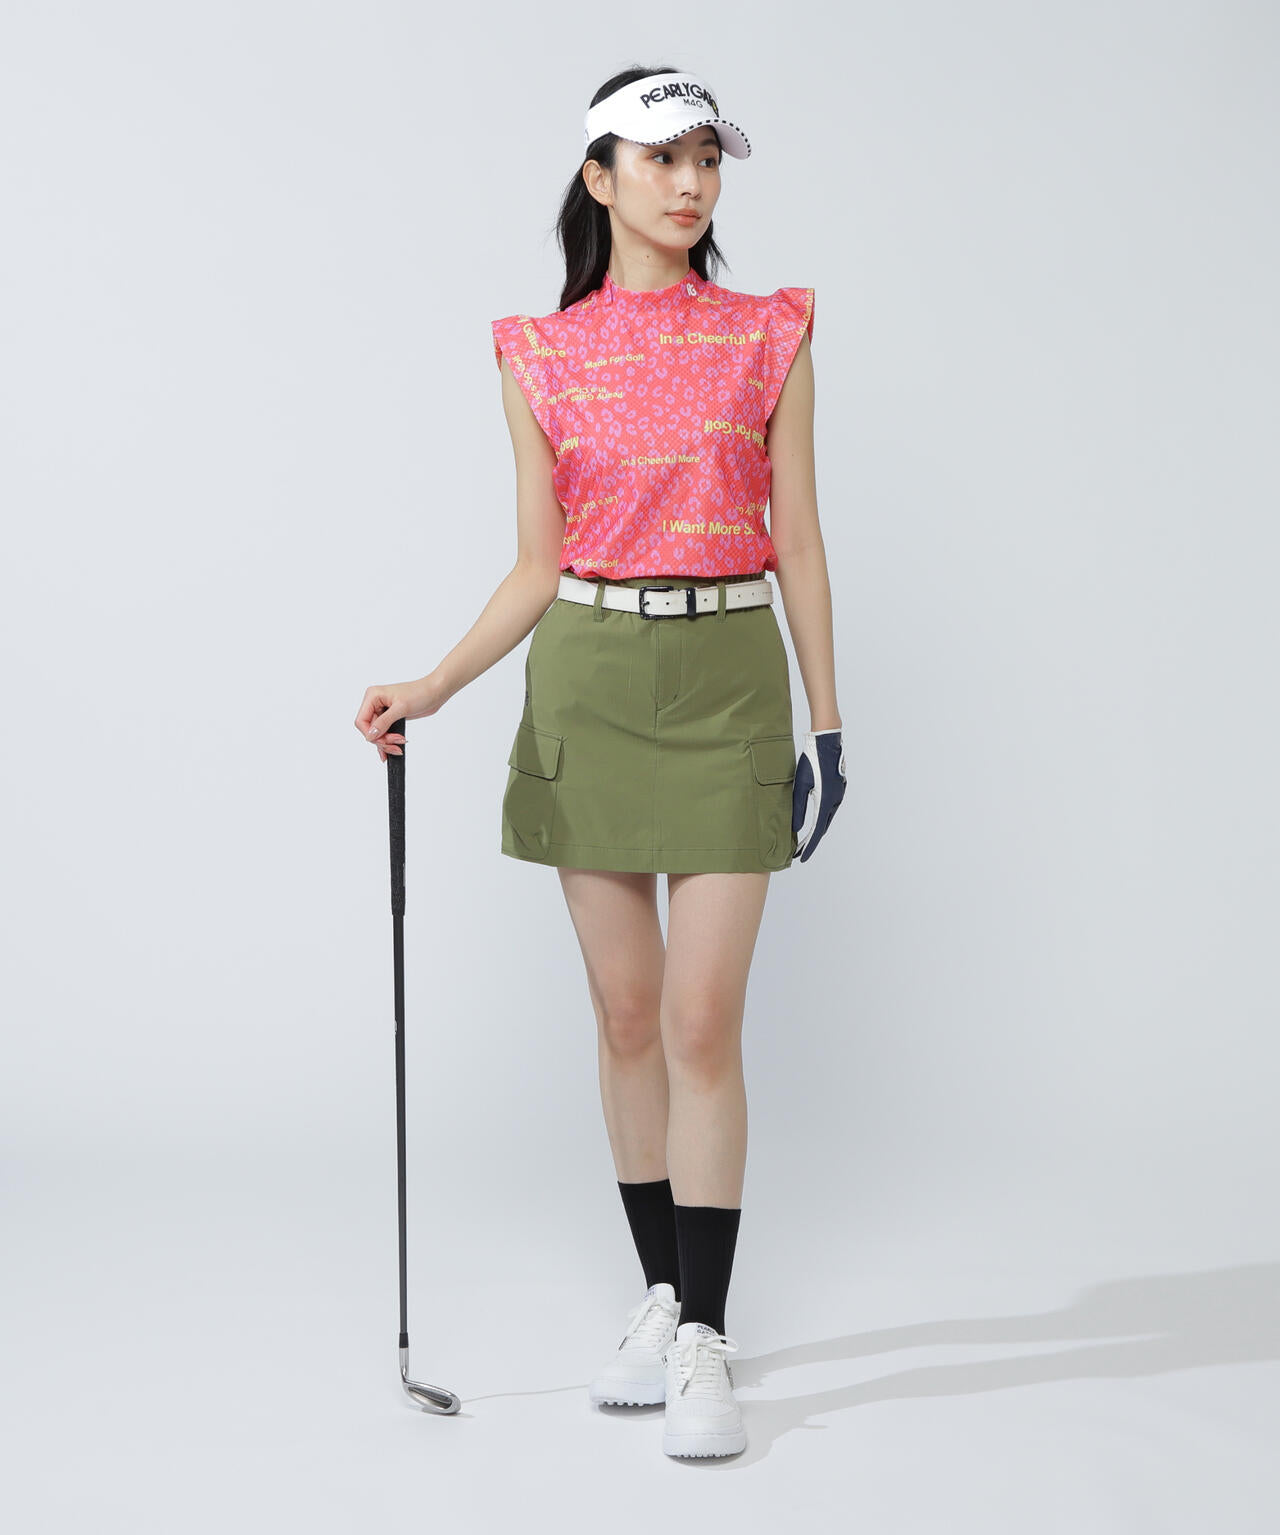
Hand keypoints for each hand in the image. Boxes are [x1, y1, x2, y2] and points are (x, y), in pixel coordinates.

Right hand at [354, 674, 445, 761]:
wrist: (435, 692)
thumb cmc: (420, 693)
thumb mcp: (401, 708)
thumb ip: (384, 722)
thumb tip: (370, 734)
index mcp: (373, 696)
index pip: (361, 721)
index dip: (370, 734)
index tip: (383, 740)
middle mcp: (375, 703)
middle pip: (369, 729)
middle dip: (382, 740)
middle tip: (396, 745)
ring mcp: (382, 711)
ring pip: (376, 733)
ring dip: (386, 743)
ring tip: (398, 747)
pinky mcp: (390, 717)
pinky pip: (384, 733)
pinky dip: (388, 741)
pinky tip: (393, 749)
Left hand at [791, 728, 846, 861]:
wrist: (826, 742)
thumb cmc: (811, 761)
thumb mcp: (801, 785)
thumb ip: (798, 808)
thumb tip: (796, 829)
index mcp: (826, 800)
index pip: (817, 830)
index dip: (809, 846)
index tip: (802, 858)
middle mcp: (835, 800)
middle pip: (822, 827)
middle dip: (811, 841)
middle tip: (799, 852)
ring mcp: (838, 795)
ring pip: (826, 818)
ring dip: (816, 830)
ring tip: (804, 840)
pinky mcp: (837, 789)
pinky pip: (828, 809)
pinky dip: (820, 819)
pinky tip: (814, 820)